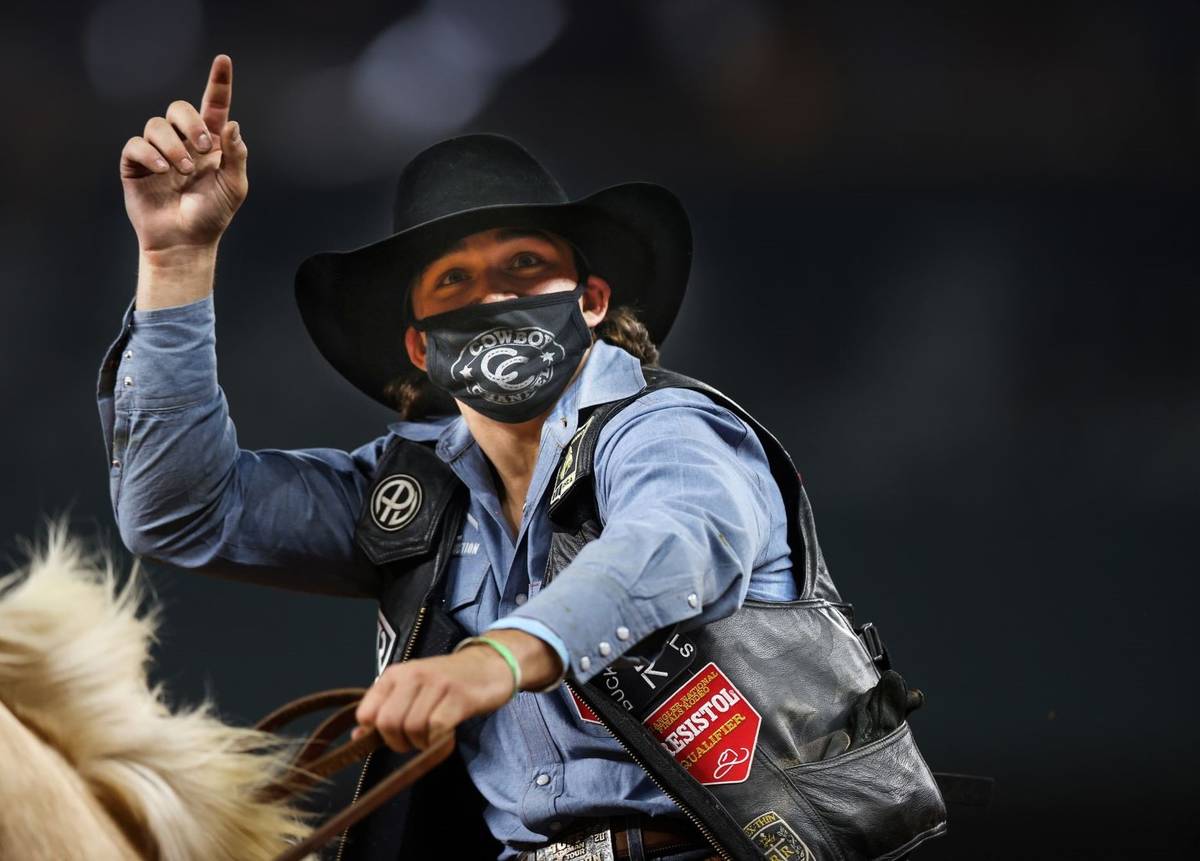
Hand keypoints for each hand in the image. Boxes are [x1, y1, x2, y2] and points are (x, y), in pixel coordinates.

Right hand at [119, 54, 247, 253]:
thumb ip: (236, 155)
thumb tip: (232, 124)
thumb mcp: (234, 186)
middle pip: (179, 108)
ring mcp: (158, 152)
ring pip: (157, 125)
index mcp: (210, 144)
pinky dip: (150, 154)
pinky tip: (164, 171)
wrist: (186, 242)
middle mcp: (182, 142)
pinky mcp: (136, 165)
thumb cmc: (212, 215)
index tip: (223, 61)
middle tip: (203, 148)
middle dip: (191, 122)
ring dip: (172, 145)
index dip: (218, 83)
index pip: (213, 106)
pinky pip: (136, 145)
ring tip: (182, 171)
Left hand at [352, 647, 514, 751]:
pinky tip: (445, 735)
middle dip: (399, 742)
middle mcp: (412, 676)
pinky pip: (437, 729)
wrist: (490, 665)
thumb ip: (385, 711)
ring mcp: (436, 685)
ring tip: (431, 736)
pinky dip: (438, 741)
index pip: (366, 714)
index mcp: (394, 675)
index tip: (393, 735)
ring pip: (412, 729)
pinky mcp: (458, 697)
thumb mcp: (411, 690)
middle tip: (414, 741)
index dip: (376, 733)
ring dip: (421, 743)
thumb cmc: (447, 681)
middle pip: (388, 724)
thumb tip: (357, 738)